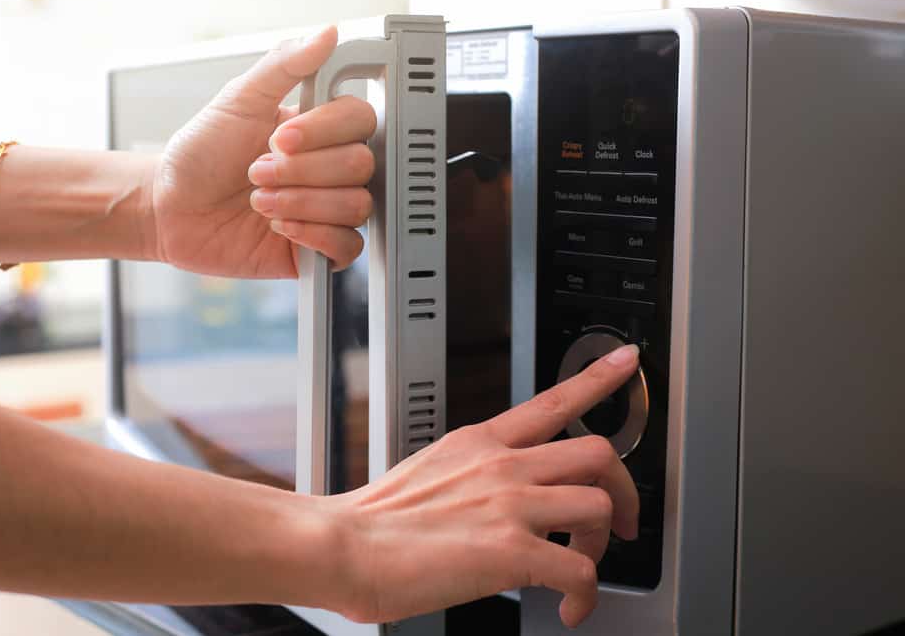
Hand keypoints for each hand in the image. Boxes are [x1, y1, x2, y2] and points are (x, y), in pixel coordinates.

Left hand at [149, 27, 376, 277]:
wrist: (171, 208)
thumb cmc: (200, 155)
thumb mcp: (238, 100)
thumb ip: (284, 65)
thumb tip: (326, 34)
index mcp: (319, 130)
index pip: (359, 121)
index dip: (323, 132)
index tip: (280, 137)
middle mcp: (328, 169)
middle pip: (360, 165)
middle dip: (302, 171)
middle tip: (257, 172)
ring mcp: (326, 209)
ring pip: (356, 207)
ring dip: (300, 204)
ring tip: (261, 202)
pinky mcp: (318, 251)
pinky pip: (347, 247)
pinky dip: (313, 236)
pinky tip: (281, 228)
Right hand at [329, 344, 641, 627]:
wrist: (344, 547)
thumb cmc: (376, 520)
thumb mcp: (430, 469)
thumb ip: (473, 473)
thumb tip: (495, 497)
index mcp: (481, 442)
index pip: (553, 399)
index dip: (599, 378)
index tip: (625, 361)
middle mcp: (504, 465)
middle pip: (599, 452)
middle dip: (623, 490)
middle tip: (621, 522)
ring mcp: (510, 504)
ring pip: (600, 506)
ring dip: (602, 545)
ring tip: (581, 569)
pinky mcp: (511, 551)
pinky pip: (580, 572)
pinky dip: (586, 596)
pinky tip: (569, 608)